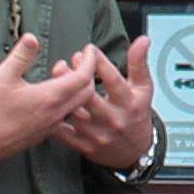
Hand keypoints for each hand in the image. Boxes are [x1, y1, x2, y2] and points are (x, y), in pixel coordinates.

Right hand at [0, 34, 94, 159]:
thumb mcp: (4, 76)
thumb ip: (21, 55)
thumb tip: (32, 38)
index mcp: (50, 97)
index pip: (83, 77)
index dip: (90, 61)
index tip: (89, 50)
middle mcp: (56, 113)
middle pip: (87, 93)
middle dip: (87, 74)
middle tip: (78, 61)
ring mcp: (52, 125)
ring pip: (78, 107)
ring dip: (78, 89)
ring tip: (62, 75)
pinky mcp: (45, 133)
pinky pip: (67, 117)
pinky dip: (68, 103)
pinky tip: (54, 96)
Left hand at [56, 34, 160, 168]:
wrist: (135, 153)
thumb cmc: (136, 114)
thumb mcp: (143, 88)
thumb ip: (139, 63)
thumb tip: (142, 40)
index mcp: (128, 102)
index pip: (112, 79)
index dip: (98, 61)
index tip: (89, 50)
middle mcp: (113, 119)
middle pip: (88, 96)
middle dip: (74, 76)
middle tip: (66, 63)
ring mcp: (97, 134)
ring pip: (72, 113)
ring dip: (60, 94)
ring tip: (56, 77)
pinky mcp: (84, 146)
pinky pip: (62, 132)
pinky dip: (52, 117)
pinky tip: (49, 104)